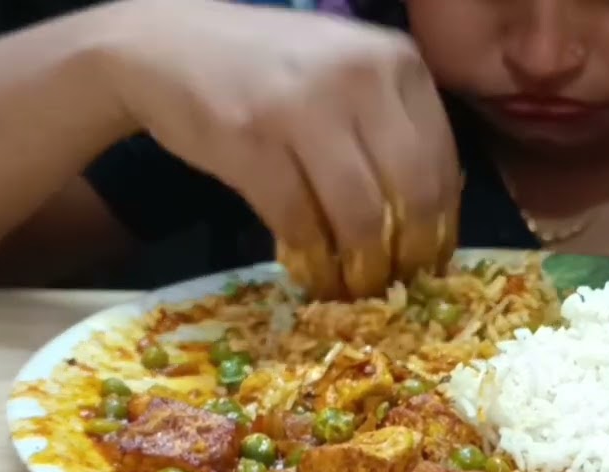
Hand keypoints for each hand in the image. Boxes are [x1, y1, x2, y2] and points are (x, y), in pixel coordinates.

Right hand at [99, 0, 459, 298]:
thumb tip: (433, 219)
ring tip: (354, 288)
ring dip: (361, 267)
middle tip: (398, 285)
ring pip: (360, 216)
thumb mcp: (347, 73)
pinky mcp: (252, 142)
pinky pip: (299, 222)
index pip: (443, 159)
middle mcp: (359, 76)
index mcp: (396, 59)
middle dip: (409, 253)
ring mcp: (304, 107)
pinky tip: (312, 272)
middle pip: (412, 193)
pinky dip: (310, 258)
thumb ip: (392, 126)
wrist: (165, 46)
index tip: (431, 259)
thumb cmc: (268, 70)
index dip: (442, 223)